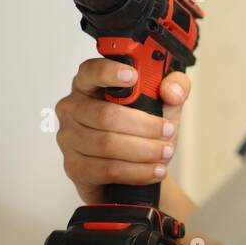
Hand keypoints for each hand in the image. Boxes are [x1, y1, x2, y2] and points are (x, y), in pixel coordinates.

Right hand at [54, 58, 190, 203]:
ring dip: (144, 150)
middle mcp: (73, 108)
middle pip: (105, 115)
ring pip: (107, 144)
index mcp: (90, 84)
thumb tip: (171, 90)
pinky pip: (107, 169)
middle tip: (167, 130)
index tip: (133, 76)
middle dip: (144, 125)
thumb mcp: (166, 105)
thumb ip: (176, 86)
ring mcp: (69, 138)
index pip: (91, 71)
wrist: (135, 173)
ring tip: (165, 152)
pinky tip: (154, 170)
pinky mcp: (74, 167)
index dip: (110, 72)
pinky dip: (137, 171)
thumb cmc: (143, 131)